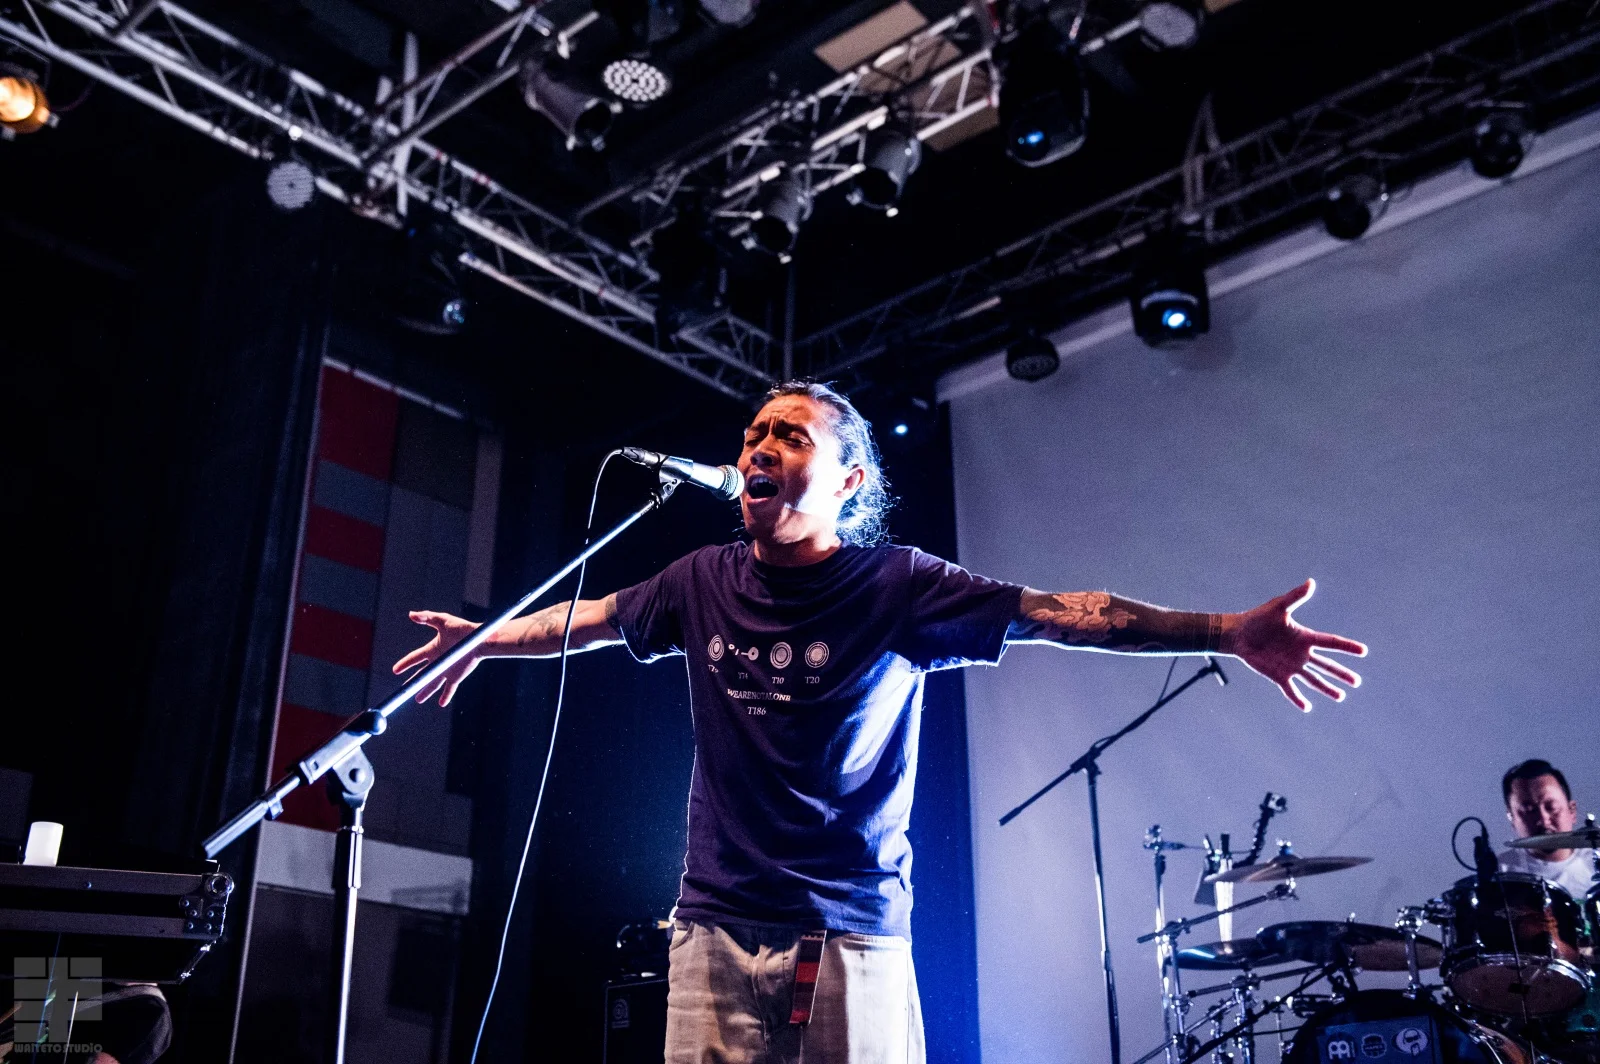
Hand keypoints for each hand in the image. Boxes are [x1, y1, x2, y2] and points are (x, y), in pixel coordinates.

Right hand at [392, 610, 482, 706]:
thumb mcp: (443, 620)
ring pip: (433, 683)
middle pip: (422, 674)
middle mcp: (438, 661)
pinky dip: (446, 696)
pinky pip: (449, 689)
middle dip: (413, 682)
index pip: (415, 657)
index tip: (396, 670)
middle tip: (405, 690)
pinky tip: (441, 703)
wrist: (480, 639)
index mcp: (433, 649)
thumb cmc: (463, 628)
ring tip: (418, 699)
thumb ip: (427, 617)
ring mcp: (447, 670)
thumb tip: (412, 614)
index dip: (405, 663)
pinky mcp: (457, 676)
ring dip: (426, 692)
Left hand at [1223, 579, 1366, 711]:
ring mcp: (1291, 666)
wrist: (1238, 634)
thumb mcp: (1278, 607)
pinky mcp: (1278, 675)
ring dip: (1327, 688)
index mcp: (1304, 637)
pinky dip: (1298, 698)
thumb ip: (1295, 597)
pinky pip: (1291, 690)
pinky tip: (1307, 707)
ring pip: (1314, 679)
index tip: (1363, 651)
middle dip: (1341, 674)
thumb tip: (1311, 582)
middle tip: (1357, 682)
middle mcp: (1301, 653)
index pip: (1330, 642)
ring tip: (1341, 696)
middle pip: (1326, 665)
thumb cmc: (1258, 618)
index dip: (1347, 647)